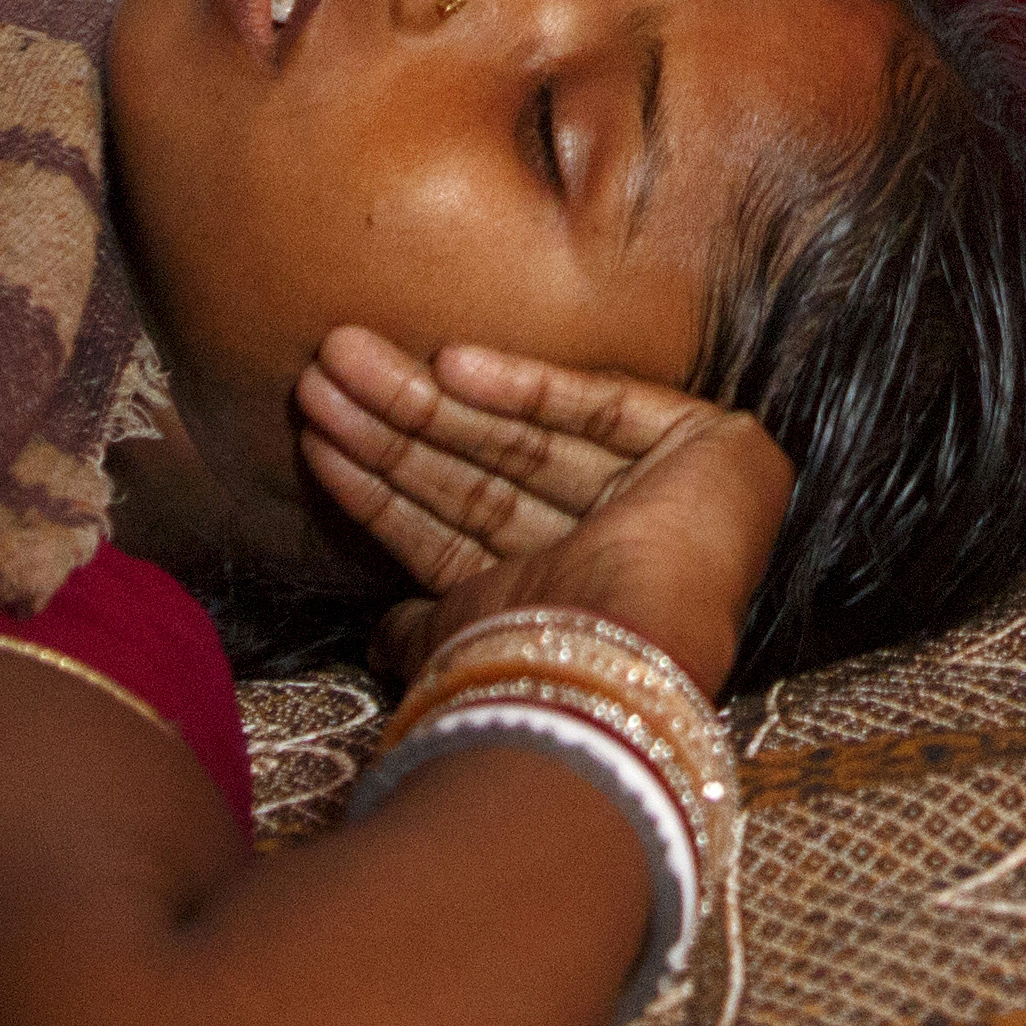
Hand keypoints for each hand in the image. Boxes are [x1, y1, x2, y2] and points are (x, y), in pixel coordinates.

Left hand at [295, 326, 791, 696]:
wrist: (632, 666)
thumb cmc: (545, 664)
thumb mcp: (464, 639)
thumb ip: (428, 627)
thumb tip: (379, 639)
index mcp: (564, 600)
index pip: (461, 534)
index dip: (385, 488)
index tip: (316, 440)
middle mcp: (617, 548)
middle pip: (487, 479)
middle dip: (396, 427)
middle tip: (319, 372)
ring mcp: (666, 495)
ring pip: (529, 440)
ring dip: (432, 399)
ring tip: (343, 359)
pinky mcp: (709, 446)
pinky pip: (601, 408)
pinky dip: (526, 385)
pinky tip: (449, 363)